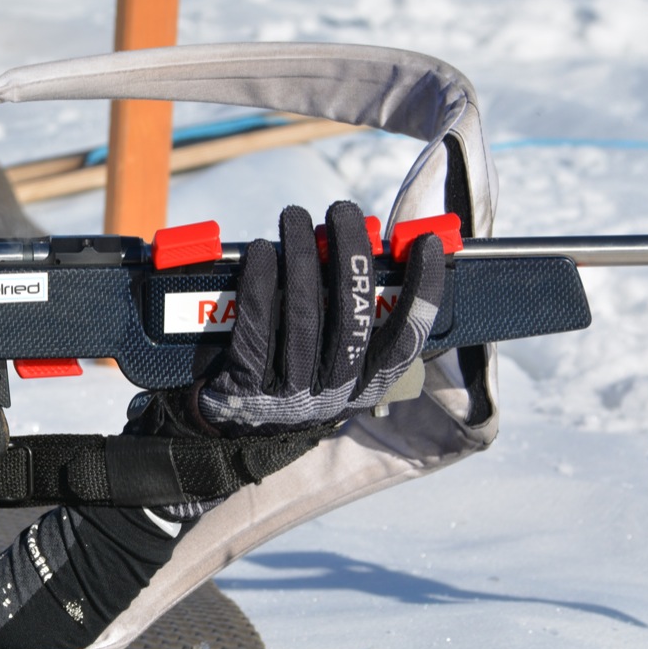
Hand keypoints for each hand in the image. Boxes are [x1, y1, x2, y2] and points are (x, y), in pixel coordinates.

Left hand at [120, 201, 443, 510]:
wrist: (223, 437)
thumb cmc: (284, 383)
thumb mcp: (329, 366)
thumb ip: (354, 323)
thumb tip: (374, 253)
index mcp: (365, 388)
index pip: (406, 339)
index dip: (423, 290)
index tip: (424, 243)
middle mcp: (333, 395)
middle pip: (353, 315)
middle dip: (350, 253)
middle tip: (342, 210)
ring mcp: (289, 395)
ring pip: (303, 314)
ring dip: (301, 256)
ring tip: (296, 216)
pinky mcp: (245, 388)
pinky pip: (256, 326)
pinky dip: (260, 282)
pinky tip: (262, 250)